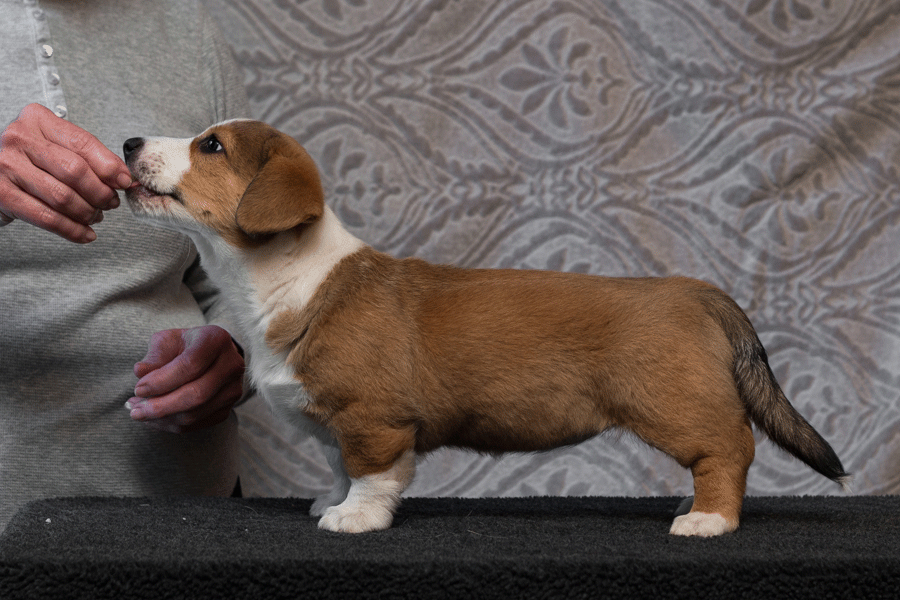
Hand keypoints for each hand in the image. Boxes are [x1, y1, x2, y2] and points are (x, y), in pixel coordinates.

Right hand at [0, 103, 133, 242]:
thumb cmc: (31, 159)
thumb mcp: (57, 146)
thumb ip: (88, 157)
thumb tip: (124, 178)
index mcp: (37, 120)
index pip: (83, 143)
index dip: (110, 166)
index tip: (124, 182)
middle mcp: (19, 139)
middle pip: (74, 171)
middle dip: (100, 193)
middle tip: (110, 203)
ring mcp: (6, 166)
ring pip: (62, 197)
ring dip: (87, 212)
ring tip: (96, 216)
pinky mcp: (2, 194)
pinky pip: (47, 218)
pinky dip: (72, 230)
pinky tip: (85, 234)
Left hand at [127, 325, 244, 432]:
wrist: (210, 356)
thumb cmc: (184, 345)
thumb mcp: (167, 341)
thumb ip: (154, 356)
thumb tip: (140, 371)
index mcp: (216, 340)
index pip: (191, 365)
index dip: (162, 381)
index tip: (138, 389)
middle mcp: (231, 365)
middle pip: (196, 394)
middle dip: (161, 407)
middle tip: (134, 411)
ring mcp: (233, 389)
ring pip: (195, 413)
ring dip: (162, 419)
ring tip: (139, 413)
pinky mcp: (228, 408)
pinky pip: (197, 424)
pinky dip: (171, 425)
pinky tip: (154, 419)